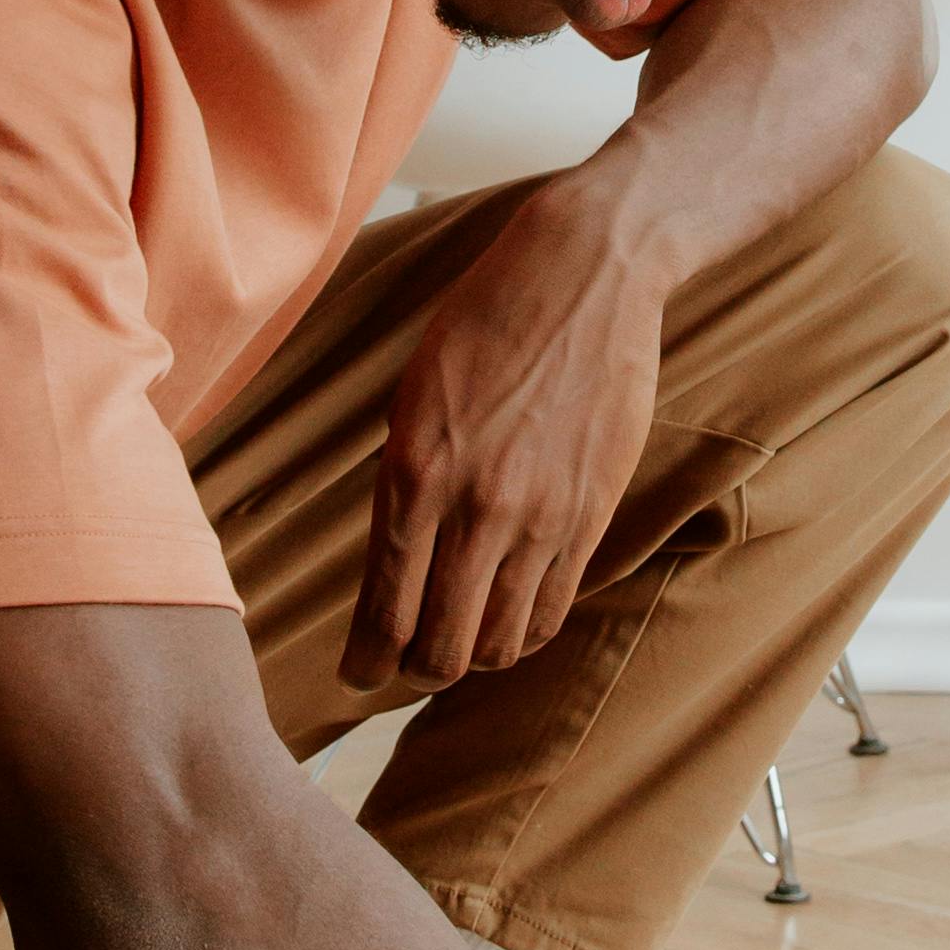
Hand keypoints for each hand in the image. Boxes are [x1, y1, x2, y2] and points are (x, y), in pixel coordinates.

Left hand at [342, 178, 670, 692]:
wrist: (584, 275)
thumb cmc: (486, 322)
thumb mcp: (416, 397)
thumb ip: (405, 482)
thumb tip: (396, 559)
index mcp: (414, 473)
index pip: (383, 605)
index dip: (366, 659)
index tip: (357, 675)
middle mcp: (475, 508)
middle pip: (440, 647)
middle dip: (414, 671)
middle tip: (404, 667)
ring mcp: (540, 517)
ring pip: (498, 642)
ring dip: (471, 658)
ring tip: (458, 648)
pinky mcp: (591, 513)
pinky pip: (552, 609)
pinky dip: (523, 633)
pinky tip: (508, 623)